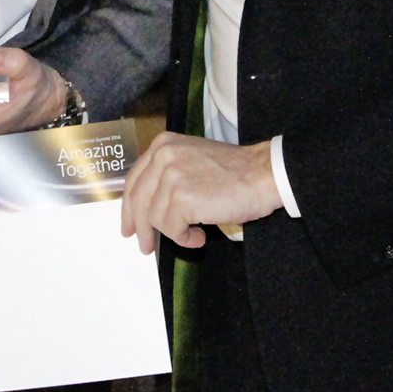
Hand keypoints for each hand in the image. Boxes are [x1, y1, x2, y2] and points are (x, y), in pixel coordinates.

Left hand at [118, 131, 283, 253]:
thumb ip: (168, 173)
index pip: (134, 180)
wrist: (263, 174)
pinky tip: (200, 236)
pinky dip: (185, 239)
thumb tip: (149, 205)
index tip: (129, 226)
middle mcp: (162, 157)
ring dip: (173, 233)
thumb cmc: (235, 171)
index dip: (128, 207)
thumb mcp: (192, 158)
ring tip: (193, 234)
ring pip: (155, 218)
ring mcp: (171, 177)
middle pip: (137, 200)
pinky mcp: (182, 198)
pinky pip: (172, 229)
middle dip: (140, 227)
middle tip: (145, 246)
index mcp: (162, 145)